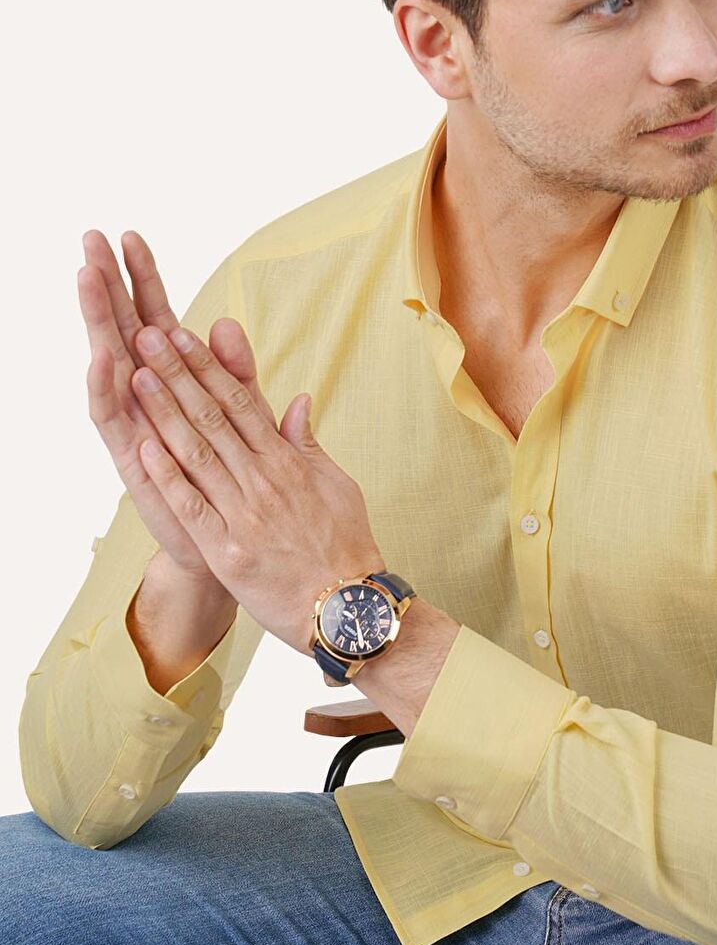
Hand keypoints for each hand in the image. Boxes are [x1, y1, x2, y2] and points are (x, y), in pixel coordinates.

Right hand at [79, 228, 280, 580]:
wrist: (231, 544)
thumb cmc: (236, 478)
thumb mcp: (244, 417)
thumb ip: (237, 373)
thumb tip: (228, 323)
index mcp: (174, 382)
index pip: (154, 317)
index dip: (144, 279)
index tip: (131, 235)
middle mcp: (145, 398)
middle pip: (122, 329)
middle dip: (107, 285)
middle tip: (89, 239)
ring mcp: (135, 424)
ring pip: (108, 363)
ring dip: (97, 322)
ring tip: (86, 278)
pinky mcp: (131, 458)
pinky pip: (112, 420)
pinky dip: (106, 389)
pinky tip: (102, 358)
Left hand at [127, 318, 383, 654]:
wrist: (349, 608)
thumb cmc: (345, 548)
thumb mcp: (337, 485)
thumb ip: (307, 443)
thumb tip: (297, 400)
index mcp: (287, 462)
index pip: (242, 403)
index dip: (209, 367)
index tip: (184, 336)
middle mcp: (264, 480)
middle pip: (214, 417)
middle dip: (178, 374)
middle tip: (149, 338)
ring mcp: (245, 514)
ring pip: (198, 453)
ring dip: (165, 413)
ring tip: (138, 376)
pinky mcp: (228, 550)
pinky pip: (193, 507)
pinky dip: (169, 477)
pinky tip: (145, 447)